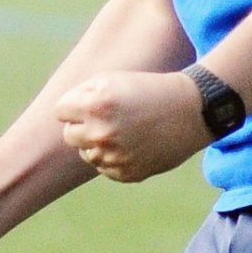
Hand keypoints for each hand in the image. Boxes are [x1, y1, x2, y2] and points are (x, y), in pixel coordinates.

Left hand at [55, 70, 209, 182]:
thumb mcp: (114, 78)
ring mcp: (114, 157)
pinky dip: (114, 157)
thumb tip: (62, 115)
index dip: (75, 105)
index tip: (93, 102)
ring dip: (98, 142)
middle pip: (69, 135)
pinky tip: (134, 143)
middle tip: (110, 116)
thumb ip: (82, 93)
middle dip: (84, 125)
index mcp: (96, 105)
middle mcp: (102, 133)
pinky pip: (105, 167)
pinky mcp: (126, 174)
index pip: (60, 112)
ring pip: (86, 153)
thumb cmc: (149, 88)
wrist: (191, 110)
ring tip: (125, 129)